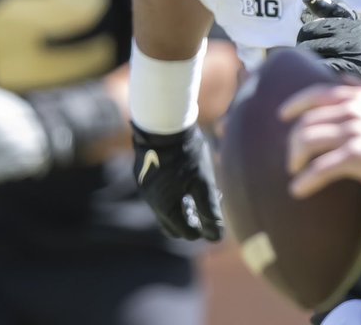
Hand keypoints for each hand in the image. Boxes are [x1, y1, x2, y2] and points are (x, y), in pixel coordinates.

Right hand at [132, 123, 223, 240]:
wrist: (164, 124)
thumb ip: (209, 211)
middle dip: (190, 222)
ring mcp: (145, 187)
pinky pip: (158, 193)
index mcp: (165, 207)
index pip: (185, 233)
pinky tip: (184, 179)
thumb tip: (217, 237)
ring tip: (197, 194)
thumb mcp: (203, 182)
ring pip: (165, 208)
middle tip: (205, 210)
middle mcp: (151, 201)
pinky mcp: (143, 175)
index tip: (214, 221)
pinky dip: (172, 194)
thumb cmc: (187, 154)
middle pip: (172, 224)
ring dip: (181, 207)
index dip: (202, 230)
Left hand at [282, 83, 360, 198]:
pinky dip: (305, 180)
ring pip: (308, 141)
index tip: (282, 114)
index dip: (295, 104)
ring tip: (294, 172)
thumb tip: (343, 79)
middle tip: (293, 158)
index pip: (317, 94)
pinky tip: (298, 190)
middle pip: (307, 122)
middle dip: (293, 142)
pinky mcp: (357, 155)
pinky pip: (321, 168)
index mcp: (357, 97)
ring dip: (295, 159)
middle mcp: (352, 110)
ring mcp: (354, 132)